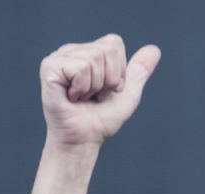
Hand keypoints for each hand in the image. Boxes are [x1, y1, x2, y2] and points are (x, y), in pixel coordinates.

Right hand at [40, 35, 161, 148]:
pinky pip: (81, 68)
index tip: (106, 89)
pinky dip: (83, 88)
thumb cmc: (100, 120)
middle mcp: (71, 50)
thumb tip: (155, 49)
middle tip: (93, 96)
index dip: (118, 71)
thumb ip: (139, 71)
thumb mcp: (127, 93)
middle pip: (107, 50)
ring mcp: (58, 57)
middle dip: (108, 79)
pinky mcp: (49, 68)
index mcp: (87, 52)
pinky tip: (71, 98)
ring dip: (94, 86)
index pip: (114, 43)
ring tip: (82, 98)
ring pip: (94, 59)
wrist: (83, 140)